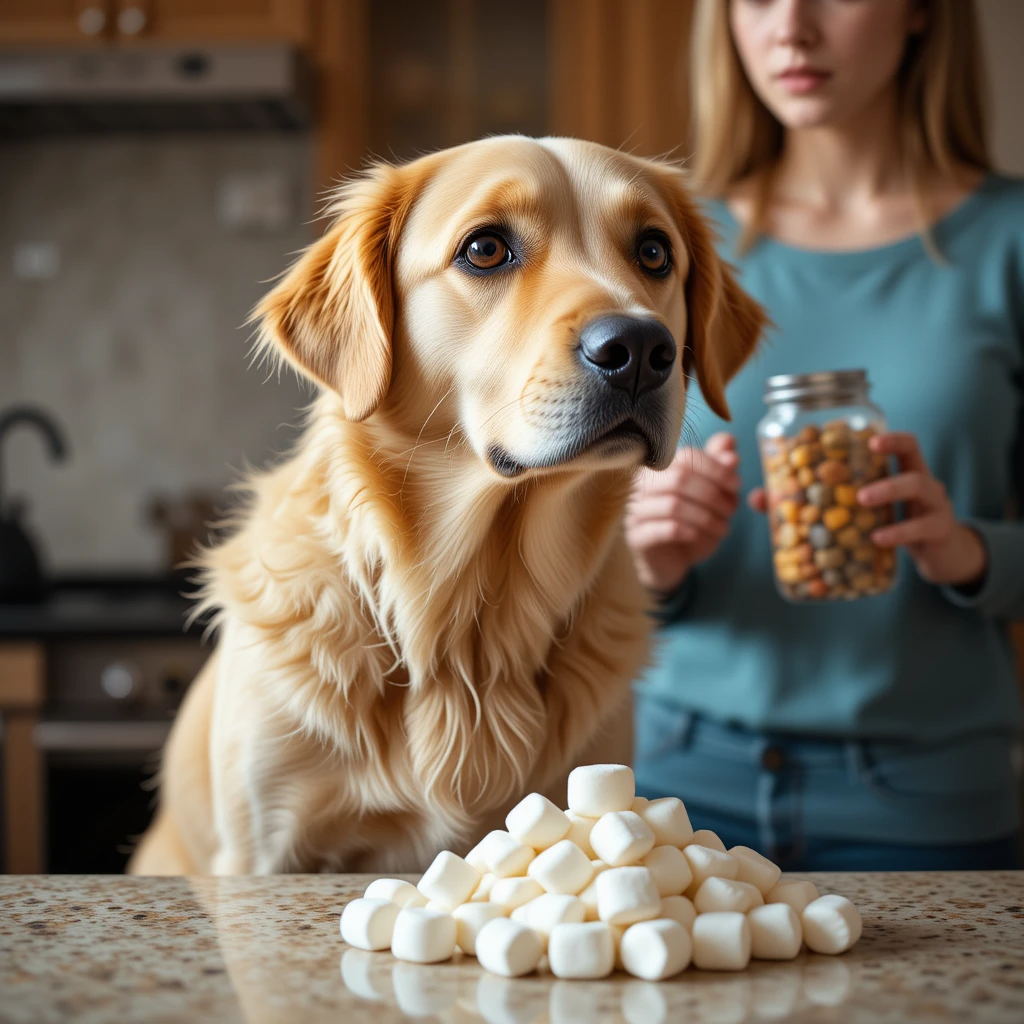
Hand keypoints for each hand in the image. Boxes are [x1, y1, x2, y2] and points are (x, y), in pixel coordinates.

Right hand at [625, 433, 740, 593]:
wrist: (669, 562)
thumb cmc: (689, 524)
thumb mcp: (709, 497)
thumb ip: (717, 469)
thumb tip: (728, 442)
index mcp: (659, 469)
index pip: (686, 456)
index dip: (715, 468)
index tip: (736, 484)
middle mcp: (641, 486)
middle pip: (679, 478)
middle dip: (712, 494)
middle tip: (731, 510)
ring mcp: (635, 511)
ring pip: (673, 504)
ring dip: (705, 516)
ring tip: (723, 528)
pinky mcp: (637, 537)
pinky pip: (662, 530)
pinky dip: (688, 531)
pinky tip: (699, 536)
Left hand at [856, 432, 986, 587]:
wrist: (946, 554)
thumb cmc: (906, 524)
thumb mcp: (889, 508)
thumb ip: (864, 496)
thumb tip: (809, 493)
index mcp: (913, 473)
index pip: (909, 446)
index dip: (893, 440)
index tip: (870, 442)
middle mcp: (929, 485)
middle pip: (915, 470)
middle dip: (886, 475)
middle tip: (859, 491)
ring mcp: (938, 507)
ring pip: (921, 489)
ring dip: (890, 492)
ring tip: (863, 501)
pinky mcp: (942, 531)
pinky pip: (921, 528)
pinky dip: (897, 533)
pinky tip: (877, 538)